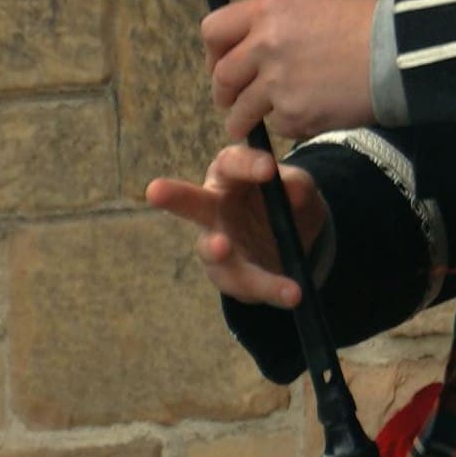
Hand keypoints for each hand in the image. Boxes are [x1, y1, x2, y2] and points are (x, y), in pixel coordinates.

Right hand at [145, 143, 328, 309]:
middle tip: (154, 190)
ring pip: (210, 250)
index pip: (232, 163)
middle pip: (191, 202)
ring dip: (216, 250)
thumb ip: (298, 186)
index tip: (268, 168)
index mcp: (230, 176)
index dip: (247, 164)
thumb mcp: (301, 189)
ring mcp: (216, 244)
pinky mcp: (229, 276)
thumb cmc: (289, 201)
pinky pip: (244, 283)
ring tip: (222, 246)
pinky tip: (291, 292)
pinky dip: (268, 287)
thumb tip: (295, 192)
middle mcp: (213, 208)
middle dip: (173, 196)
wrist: (299, 240)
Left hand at [203, 0, 376, 141]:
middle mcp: (265, 43)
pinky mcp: (294, 112)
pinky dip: (288, 125)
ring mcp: (278, 80)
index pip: (213, 31)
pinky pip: (277, 125)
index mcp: (268, 10)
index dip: (213, 53)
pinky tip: (310, 114)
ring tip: (253, 125)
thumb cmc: (363, 27)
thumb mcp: (311, 7)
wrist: (399, 54)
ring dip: (244, 120)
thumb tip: (246, 46)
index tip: (221, 65)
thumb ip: (273, 23)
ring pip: (242, 110)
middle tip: (231, 102)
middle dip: (223, 94)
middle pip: (222, 76)